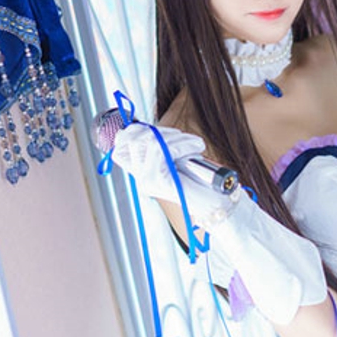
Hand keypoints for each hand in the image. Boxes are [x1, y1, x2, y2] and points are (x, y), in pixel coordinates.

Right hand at [111, 122, 231, 222]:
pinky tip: (196, 147)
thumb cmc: (201, 183)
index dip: (134, 131)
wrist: (215, 207)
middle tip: (180, 136)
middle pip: (132, 140)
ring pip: (149, 142)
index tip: (157, 130)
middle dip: (158, 131)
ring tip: (193, 143)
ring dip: (175, 136)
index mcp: (142, 175)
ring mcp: (147, 181)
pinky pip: (162, 150)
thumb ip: (163, 149)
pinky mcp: (158, 180)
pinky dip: (182, 144)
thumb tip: (153, 129)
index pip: (120, 147)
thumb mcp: (178, 162)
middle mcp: (141, 179)